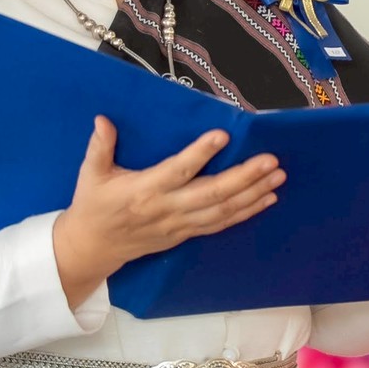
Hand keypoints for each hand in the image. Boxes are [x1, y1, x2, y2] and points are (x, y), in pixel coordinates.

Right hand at [52, 119, 283, 307]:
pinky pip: (221, 223)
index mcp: (145, 189)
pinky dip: (246, 212)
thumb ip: (100, 146)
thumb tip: (103, 119)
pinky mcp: (186, 234)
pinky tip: (266, 199)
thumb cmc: (93, 206)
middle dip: (245, 177)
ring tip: (277, 177)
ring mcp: (180, 224)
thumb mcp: (90, 174)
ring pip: (223, 210)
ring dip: (253, 194)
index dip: (201, 154)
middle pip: (212, 193)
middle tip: (270, 160)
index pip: (178, 170)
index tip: (223, 135)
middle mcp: (167, 208)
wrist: (93, 248)